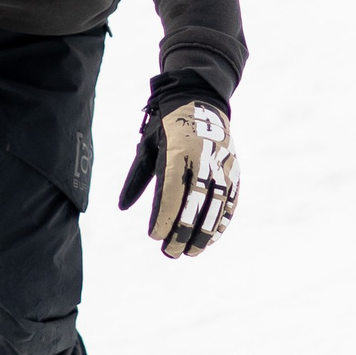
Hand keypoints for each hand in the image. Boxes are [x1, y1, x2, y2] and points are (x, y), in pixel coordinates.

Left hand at [117, 94, 239, 258]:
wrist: (198, 101)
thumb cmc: (165, 128)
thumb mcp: (147, 148)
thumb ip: (137, 178)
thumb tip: (122, 207)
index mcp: (177, 152)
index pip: (171, 192)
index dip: (164, 217)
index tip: (155, 237)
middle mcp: (202, 159)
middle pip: (194, 204)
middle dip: (182, 233)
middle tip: (171, 253)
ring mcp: (221, 165)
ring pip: (216, 207)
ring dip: (203, 233)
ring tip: (190, 252)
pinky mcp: (233, 170)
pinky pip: (230, 201)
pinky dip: (221, 222)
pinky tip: (210, 239)